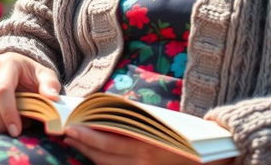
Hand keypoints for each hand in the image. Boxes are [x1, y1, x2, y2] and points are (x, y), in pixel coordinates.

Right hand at [0, 51, 59, 136]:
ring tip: (11, 126)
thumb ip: (50, 84)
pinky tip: (1, 124)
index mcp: (8, 62)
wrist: (16, 69)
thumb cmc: (31, 75)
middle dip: (2, 122)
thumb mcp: (44, 75)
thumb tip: (53, 98)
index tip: (17, 129)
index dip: (8, 112)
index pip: (2, 89)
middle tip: (16, 131)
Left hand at [64, 126, 235, 164]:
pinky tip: (91, 154)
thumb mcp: (163, 124)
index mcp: (147, 144)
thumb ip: (139, 120)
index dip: (90, 135)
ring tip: (72, 140)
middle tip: (64, 131)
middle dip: (83, 143)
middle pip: (105, 156)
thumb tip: (111, 111)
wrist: (207, 160)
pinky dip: (102, 163)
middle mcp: (143, 161)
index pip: (111, 141)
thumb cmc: (185, 136)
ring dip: (88, 153)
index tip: (73, 125)